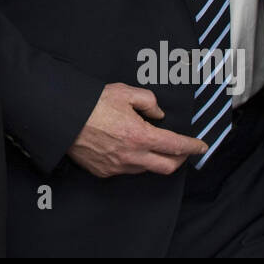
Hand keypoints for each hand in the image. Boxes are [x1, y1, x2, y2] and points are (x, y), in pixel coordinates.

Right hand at [66, 82, 207, 176]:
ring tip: (149, 145)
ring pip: (146, 168)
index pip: (176, 146)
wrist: (62, 118)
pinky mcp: (104, 172)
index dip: (192, 146)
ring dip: (154, 159)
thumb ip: (148, 101)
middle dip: (179, 160)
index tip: (201, 146)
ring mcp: (117, 167)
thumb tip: (158, 114)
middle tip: (181, 150)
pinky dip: (133, 161)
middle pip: (167, 167)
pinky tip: (126, 149)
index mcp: (141, 136)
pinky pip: (126, 170)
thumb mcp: (125, 92)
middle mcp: (132, 156)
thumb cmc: (92, 104)